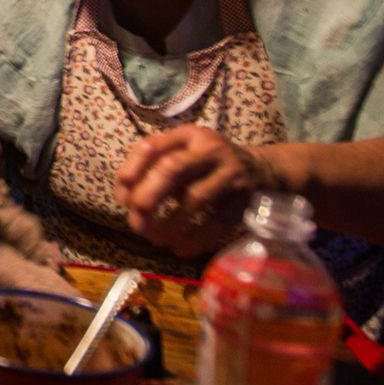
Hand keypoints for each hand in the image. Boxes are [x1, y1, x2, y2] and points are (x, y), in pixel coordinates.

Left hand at [114, 125, 273, 258]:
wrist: (260, 169)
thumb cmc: (207, 163)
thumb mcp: (185, 151)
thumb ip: (154, 166)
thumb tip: (124, 197)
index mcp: (189, 136)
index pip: (153, 146)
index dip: (133, 168)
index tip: (122, 191)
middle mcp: (210, 150)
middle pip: (173, 169)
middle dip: (148, 196)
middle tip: (136, 219)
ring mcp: (229, 175)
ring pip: (195, 198)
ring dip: (169, 223)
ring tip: (153, 238)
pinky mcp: (242, 201)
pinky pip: (216, 223)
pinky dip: (195, 239)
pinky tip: (179, 249)